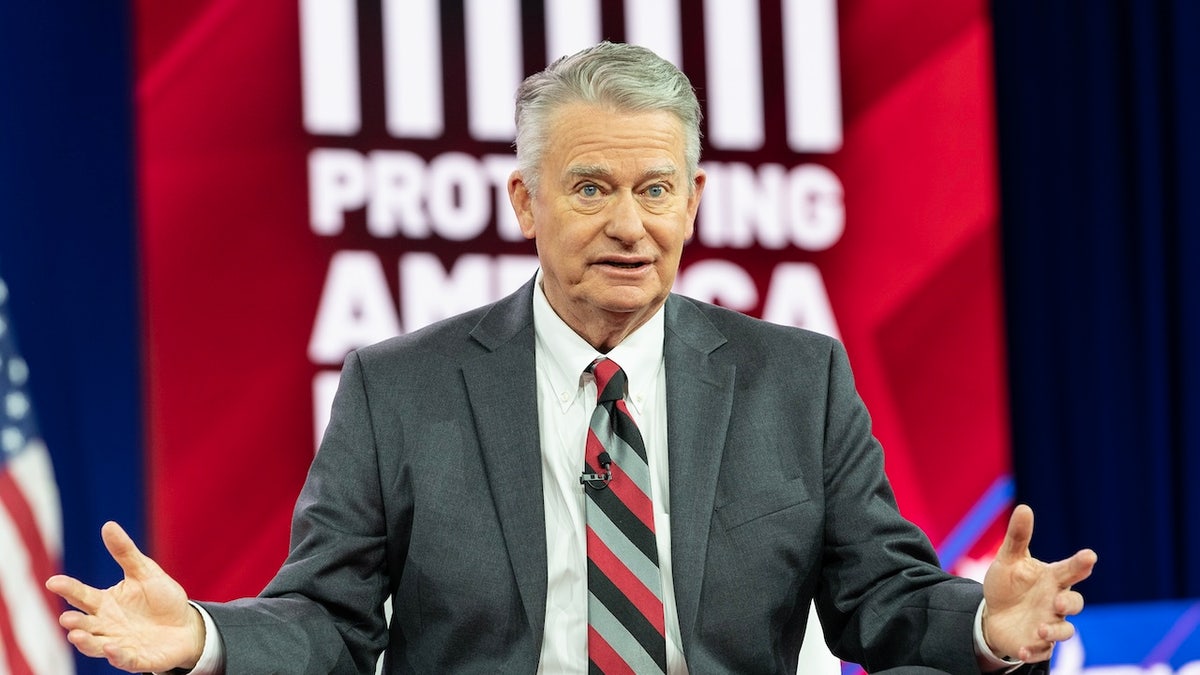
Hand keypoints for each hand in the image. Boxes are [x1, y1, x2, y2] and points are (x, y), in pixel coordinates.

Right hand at [44, 521, 205, 671]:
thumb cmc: (161, 598)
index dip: (68, 589)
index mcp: (105, 603)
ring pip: (96, 645)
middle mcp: (106, 625)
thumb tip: (108, 525)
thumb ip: (125, 553)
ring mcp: (119, 644)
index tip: (53, 581)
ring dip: (86, 642)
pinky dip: (117, 655)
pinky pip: (124, 660)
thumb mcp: (145, 572)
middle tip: (67, 617)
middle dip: (75, 622)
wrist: (187, 626)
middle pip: (85, 624)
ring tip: (77, 635)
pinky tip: (112, 648)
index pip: (82, 596)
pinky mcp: (136, 659)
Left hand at [982, 504, 1096, 662]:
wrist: (993, 614)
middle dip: (1070, 603)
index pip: (1070, 570)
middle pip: (1074, 603)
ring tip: (1039, 628)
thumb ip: (1017, 537)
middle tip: (1057, 601)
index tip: (1089, 555)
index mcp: (1052, 579)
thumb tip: (1024, 508)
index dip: (1080, 564)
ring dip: (1054, 631)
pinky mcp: (1037, 643)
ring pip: (1064, 630)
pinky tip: (1023, 649)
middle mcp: (1055, 602)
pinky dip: (1034, 650)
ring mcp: (1049, 623)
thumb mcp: (1008, 559)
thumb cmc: (1008, 584)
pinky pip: (1042, 650)